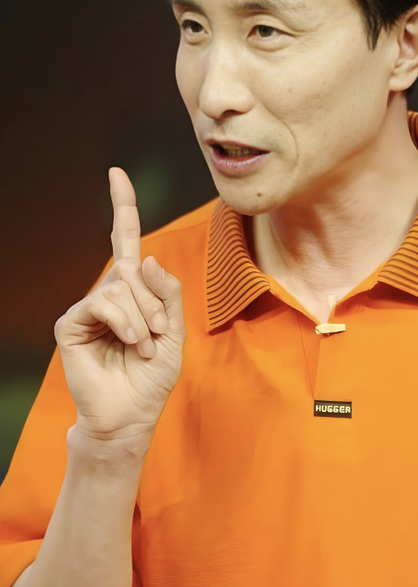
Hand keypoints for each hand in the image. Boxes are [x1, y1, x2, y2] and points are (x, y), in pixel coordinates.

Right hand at [54, 167, 186, 442]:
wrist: (132, 413)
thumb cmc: (153, 374)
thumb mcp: (175, 330)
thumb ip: (168, 292)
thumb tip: (148, 258)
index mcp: (134, 291)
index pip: (126, 240)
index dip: (123, 206)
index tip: (117, 173)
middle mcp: (109, 293)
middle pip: (134, 269)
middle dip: (154, 304)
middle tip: (156, 336)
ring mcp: (88, 307)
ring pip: (121, 287)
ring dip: (142, 318)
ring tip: (143, 345)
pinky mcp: (71, 323)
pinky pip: (102, 304)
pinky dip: (124, 323)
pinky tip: (130, 343)